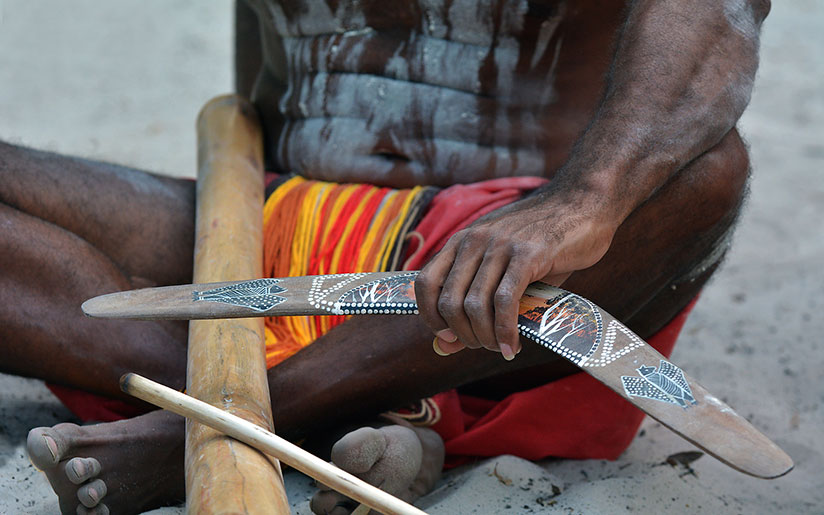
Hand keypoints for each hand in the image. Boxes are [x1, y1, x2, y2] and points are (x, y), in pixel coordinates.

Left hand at [415, 188, 616, 359]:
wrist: (585, 203)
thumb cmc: (545, 243)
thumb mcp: (504, 271)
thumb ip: (472, 305)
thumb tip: (443, 347)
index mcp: (462, 241)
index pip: (425, 283)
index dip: (430, 316)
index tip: (449, 336)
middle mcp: (475, 240)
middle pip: (449, 301)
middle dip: (463, 334)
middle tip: (484, 346)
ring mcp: (500, 245)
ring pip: (475, 305)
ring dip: (485, 337)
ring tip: (501, 348)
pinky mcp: (528, 254)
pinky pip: (505, 301)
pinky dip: (505, 330)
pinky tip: (513, 345)